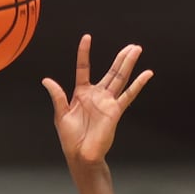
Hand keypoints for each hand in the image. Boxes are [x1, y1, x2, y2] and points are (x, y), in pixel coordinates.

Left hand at [43, 34, 153, 165]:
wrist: (81, 155)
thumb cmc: (70, 139)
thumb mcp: (61, 115)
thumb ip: (57, 96)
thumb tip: (46, 80)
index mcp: (81, 93)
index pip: (84, 68)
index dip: (84, 53)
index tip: (87, 38)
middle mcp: (97, 95)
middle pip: (111, 71)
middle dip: (120, 58)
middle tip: (131, 45)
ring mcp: (107, 102)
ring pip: (120, 78)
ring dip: (129, 64)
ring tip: (137, 50)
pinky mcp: (115, 111)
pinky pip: (128, 95)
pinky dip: (138, 84)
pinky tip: (147, 74)